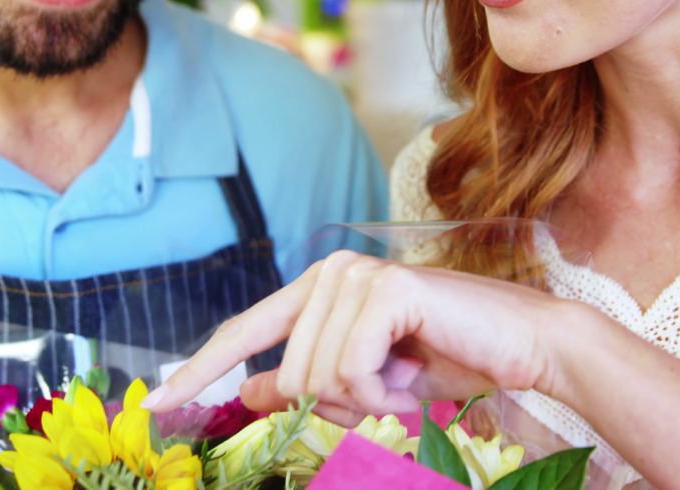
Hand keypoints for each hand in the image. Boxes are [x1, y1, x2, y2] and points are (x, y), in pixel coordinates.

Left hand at [144, 250, 569, 424]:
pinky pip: (350, 372)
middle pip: (286, 376)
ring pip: (315, 379)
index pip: (244, 332)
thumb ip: (304, 383)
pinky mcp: (384, 289)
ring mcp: (355, 275)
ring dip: (364, 402)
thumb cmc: (446, 361)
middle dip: (335, 407)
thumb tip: (249, 393)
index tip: (157, 403)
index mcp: (317, 290)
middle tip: (386, 393)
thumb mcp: (364, 382)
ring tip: (405, 379)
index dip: (200, 370)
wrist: (522, 347)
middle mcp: (329, 272)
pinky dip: (382, 395)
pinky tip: (414, 376)